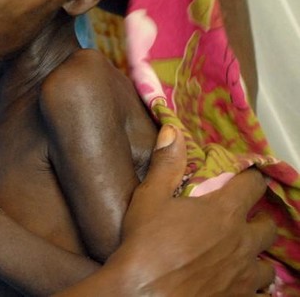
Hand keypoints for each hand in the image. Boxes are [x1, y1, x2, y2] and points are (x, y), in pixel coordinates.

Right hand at [112, 125, 275, 295]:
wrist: (143, 293)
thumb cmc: (145, 244)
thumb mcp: (149, 198)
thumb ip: (166, 164)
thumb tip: (173, 131)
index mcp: (223, 212)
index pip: (252, 185)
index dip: (251, 177)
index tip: (245, 177)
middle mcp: (241, 242)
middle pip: (268, 227)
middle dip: (257, 220)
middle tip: (241, 220)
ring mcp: (243, 275)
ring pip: (267, 266)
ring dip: (256, 258)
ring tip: (240, 256)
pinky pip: (259, 294)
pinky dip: (251, 288)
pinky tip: (235, 284)